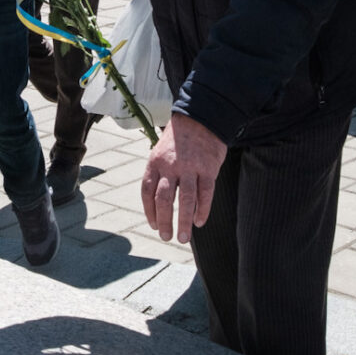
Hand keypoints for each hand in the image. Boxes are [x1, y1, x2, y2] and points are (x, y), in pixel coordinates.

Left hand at [142, 114, 228, 242]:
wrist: (201, 116)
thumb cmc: (179, 138)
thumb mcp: (160, 150)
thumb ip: (159, 173)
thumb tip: (158, 202)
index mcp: (155, 162)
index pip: (147, 191)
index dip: (149, 211)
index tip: (154, 225)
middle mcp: (170, 166)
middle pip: (164, 200)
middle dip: (164, 222)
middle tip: (166, 237)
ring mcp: (190, 167)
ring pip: (185, 200)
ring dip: (183, 222)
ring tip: (183, 238)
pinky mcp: (208, 168)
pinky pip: (205, 194)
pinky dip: (203, 210)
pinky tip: (200, 221)